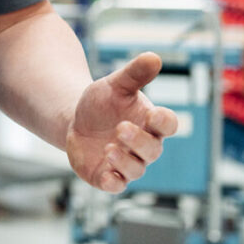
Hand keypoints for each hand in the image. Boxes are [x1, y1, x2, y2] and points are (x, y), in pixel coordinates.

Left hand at [65, 52, 179, 193]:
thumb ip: (134, 74)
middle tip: (120, 128)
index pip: (168, 125)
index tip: (153, 114)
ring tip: (109, 149)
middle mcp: (143, 146)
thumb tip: (154, 57)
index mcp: (150, 122)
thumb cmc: (102, 103)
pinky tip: (105, 176)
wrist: (75, 121)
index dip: (164, 121)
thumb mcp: (115, 84)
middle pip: (152, 150)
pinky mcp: (108, 176)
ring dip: (125, 162)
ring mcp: (127, 163)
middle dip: (138, 141)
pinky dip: (113, 183)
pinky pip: (116, 186)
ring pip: (136, 170)